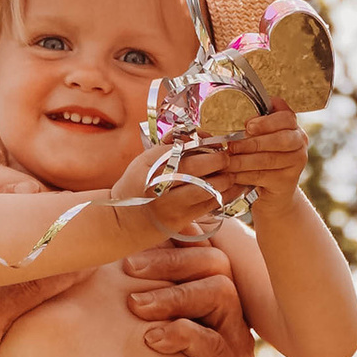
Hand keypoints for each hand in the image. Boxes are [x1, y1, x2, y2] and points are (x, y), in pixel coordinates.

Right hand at [113, 142, 228, 233]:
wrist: (123, 222)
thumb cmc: (135, 186)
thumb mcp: (143, 161)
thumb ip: (166, 148)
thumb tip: (194, 135)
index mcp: (150, 167)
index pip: (181, 150)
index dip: (204, 145)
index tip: (216, 142)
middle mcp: (160, 186)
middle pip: (195, 169)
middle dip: (217, 161)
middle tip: (227, 157)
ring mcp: (171, 206)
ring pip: (206, 190)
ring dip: (225, 180)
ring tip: (232, 173)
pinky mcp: (181, 221)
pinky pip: (209, 207)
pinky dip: (226, 196)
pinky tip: (233, 188)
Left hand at [122, 239, 267, 356]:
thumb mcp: (139, 339)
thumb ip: (118, 307)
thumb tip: (60, 280)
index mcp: (203, 293)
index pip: (196, 245)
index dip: (168, 234)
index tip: (126, 238)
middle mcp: (225, 311)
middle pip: (212, 260)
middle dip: (168, 258)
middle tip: (128, 268)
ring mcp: (234, 340)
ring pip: (219, 293)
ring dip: (174, 294)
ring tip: (136, 307)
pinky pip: (217, 342)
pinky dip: (183, 334)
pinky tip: (152, 342)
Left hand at [210, 100, 309, 217]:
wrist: (274, 193)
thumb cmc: (263, 158)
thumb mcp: (261, 139)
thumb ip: (256, 125)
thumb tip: (240, 116)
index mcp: (293, 127)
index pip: (287, 118)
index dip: (268, 121)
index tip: (248, 125)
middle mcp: (300, 144)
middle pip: (281, 140)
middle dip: (253, 142)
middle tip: (232, 146)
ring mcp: (296, 164)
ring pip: (268, 159)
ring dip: (244, 160)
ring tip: (227, 161)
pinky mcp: (286, 182)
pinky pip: (263, 176)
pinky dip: (244, 175)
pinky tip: (232, 175)